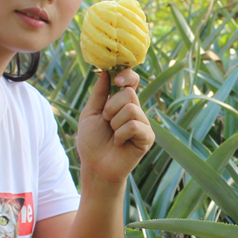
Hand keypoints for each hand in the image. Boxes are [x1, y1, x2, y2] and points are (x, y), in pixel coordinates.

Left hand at [76, 69, 153, 183]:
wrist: (95, 166)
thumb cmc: (91, 142)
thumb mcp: (90, 113)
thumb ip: (98, 93)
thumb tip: (105, 72)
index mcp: (122, 102)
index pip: (132, 81)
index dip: (126, 75)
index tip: (116, 80)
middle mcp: (135, 110)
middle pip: (129, 93)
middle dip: (111, 107)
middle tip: (106, 121)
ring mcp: (143, 123)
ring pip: (131, 109)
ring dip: (115, 123)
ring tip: (112, 134)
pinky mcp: (147, 137)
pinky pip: (134, 126)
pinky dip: (121, 134)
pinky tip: (118, 143)